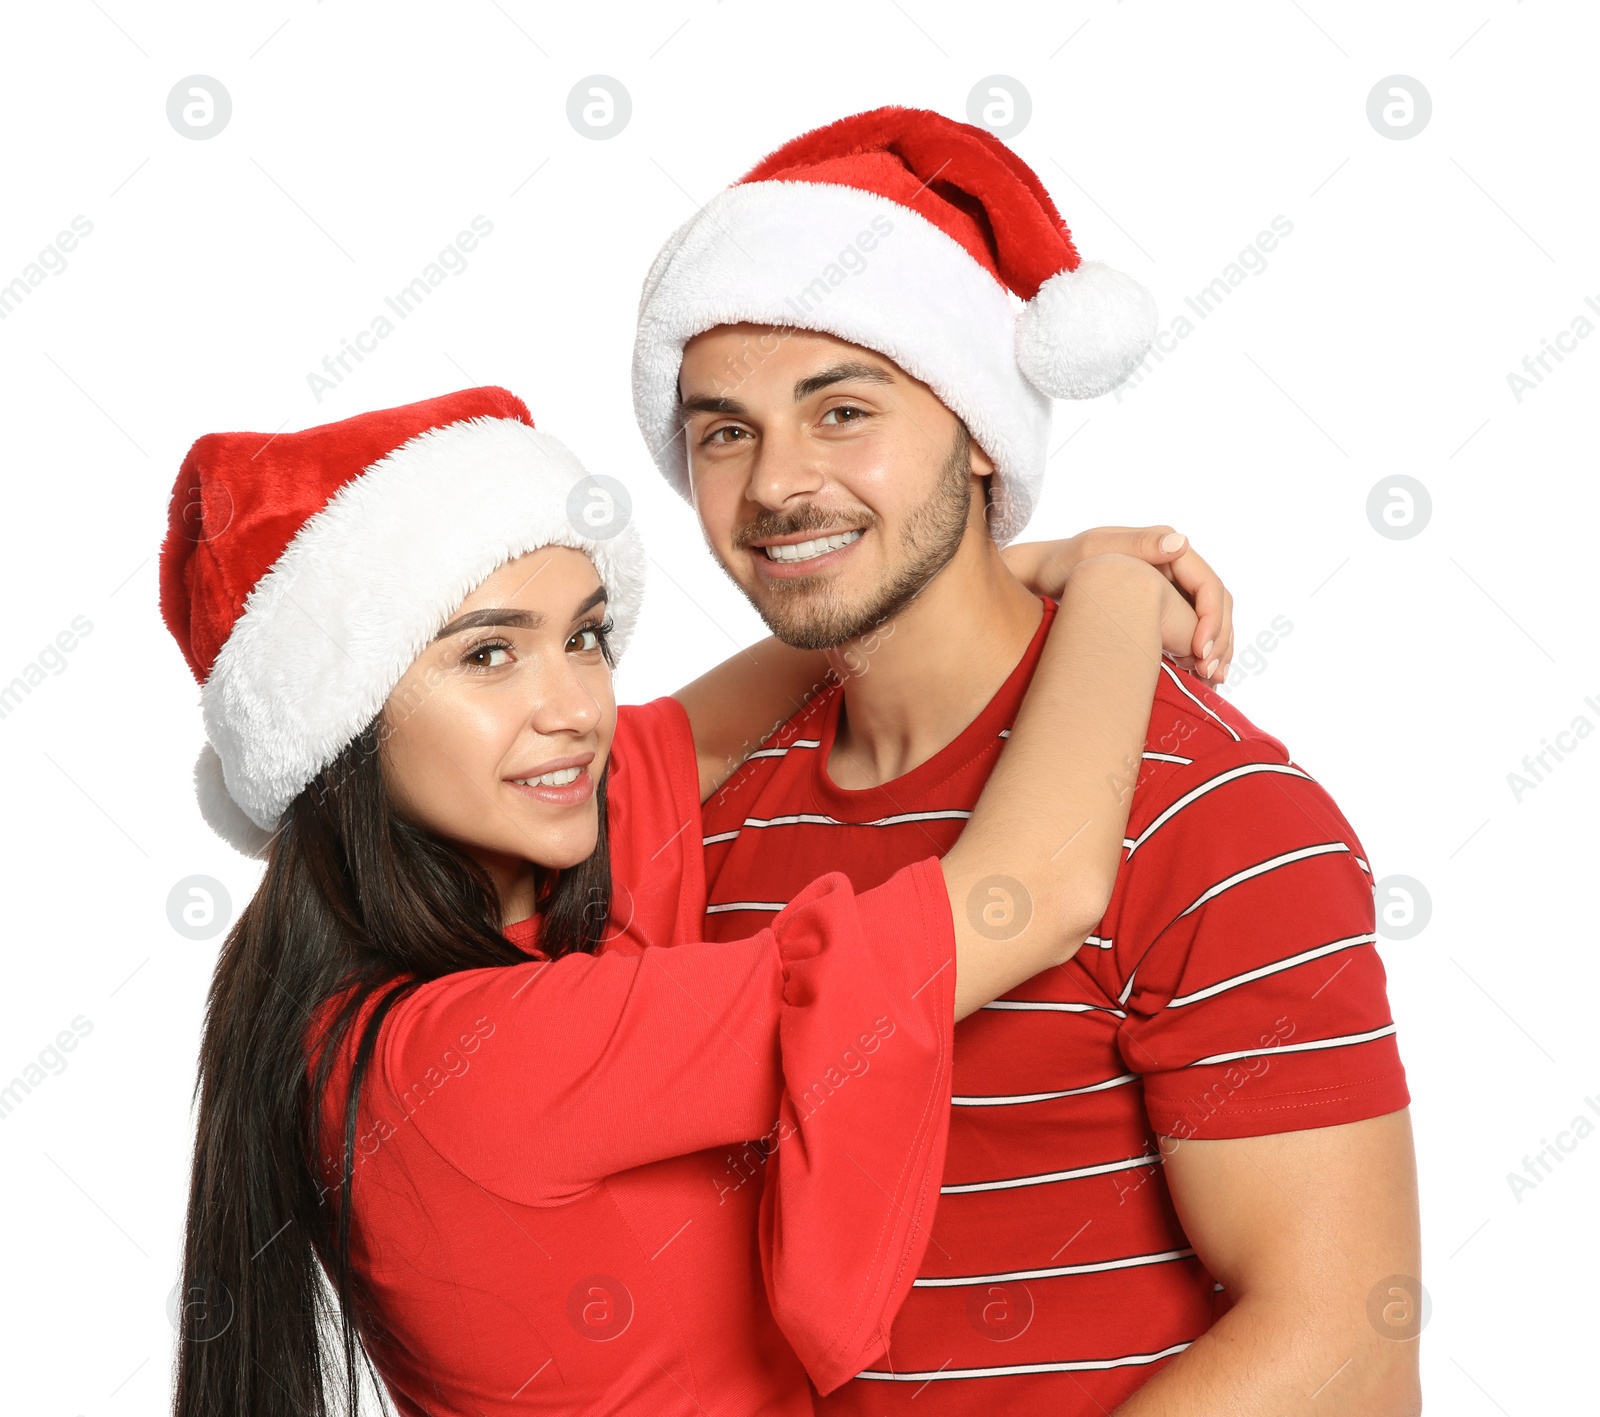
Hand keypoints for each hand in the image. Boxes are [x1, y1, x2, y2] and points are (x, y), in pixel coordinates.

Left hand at [1003, 526, 1233, 681]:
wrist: (1043, 578)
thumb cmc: (1062, 563)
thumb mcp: (1093, 551)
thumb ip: (1136, 545)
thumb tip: (1181, 543)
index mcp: (1167, 546)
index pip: (1209, 585)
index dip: (1212, 620)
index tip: (1200, 653)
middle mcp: (1175, 564)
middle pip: (1217, 603)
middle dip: (1220, 639)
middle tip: (1211, 674)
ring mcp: (1170, 585)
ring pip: (1210, 618)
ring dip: (1217, 649)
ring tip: (1212, 680)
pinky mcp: (1162, 605)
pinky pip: (1193, 628)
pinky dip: (1201, 652)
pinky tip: (1199, 677)